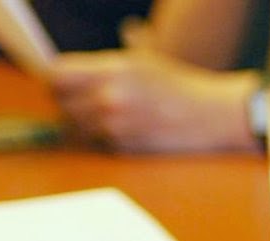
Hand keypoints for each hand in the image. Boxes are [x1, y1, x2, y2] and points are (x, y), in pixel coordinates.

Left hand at [49, 49, 259, 152]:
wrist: (212, 115)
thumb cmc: (178, 87)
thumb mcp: (138, 64)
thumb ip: (99, 69)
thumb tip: (62, 79)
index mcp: (112, 69)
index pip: (56, 76)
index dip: (57, 81)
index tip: (64, 85)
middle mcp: (110, 97)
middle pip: (61, 104)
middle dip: (70, 104)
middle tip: (90, 103)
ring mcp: (116, 126)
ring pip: (76, 128)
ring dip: (87, 125)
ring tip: (112, 117)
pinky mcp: (125, 148)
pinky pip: (98, 144)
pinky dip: (106, 139)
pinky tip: (130, 130)